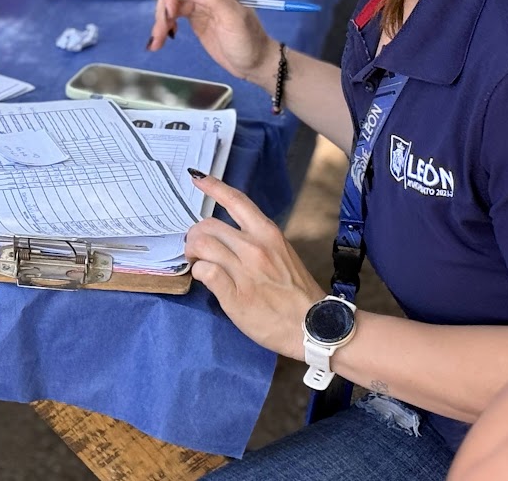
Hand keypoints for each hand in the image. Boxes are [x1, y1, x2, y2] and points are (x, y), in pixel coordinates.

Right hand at [149, 0, 277, 88]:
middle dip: (162, 11)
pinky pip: (173, 16)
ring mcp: (200, 6)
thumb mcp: (235, 20)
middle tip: (159, 34)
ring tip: (157, 42)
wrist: (255, 63)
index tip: (169, 15)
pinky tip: (162, 39)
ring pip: (170, 5)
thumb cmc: (248, 42)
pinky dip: (164, 26)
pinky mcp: (195, 19)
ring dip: (160, 22)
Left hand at [184, 172, 324, 359]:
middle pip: (208, 226)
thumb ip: (255, 244)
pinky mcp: (235, 295)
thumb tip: (226, 240)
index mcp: (268, 234)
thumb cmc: (297, 292)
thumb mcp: (281, 255)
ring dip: (193, 252)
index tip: (196, 178)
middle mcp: (255, 248)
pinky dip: (198, 272)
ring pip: (202, 245)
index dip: (213, 187)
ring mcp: (244, 271)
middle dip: (195, 235)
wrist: (314, 328)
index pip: (236, 201)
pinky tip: (204, 278)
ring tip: (197, 261)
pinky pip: (204, 272)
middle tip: (196, 249)